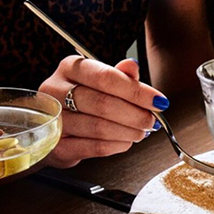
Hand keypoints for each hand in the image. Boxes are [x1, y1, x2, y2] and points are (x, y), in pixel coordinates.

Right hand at [39, 56, 169, 167]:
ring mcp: (54, 119)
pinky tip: (126, 142)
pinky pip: (95, 147)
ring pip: (100, 127)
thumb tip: (133, 66)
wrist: (53, 128)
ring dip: (129, 132)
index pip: (107, 78)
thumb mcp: (101, 83)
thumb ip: (120, 76)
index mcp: (70, 68)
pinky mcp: (57, 146)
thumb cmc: (82, 102)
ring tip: (141, 132)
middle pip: (103, 104)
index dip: (137, 91)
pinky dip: (117, 146)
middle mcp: (55, 90)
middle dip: (136, 115)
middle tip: (152, 121)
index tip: (159, 101)